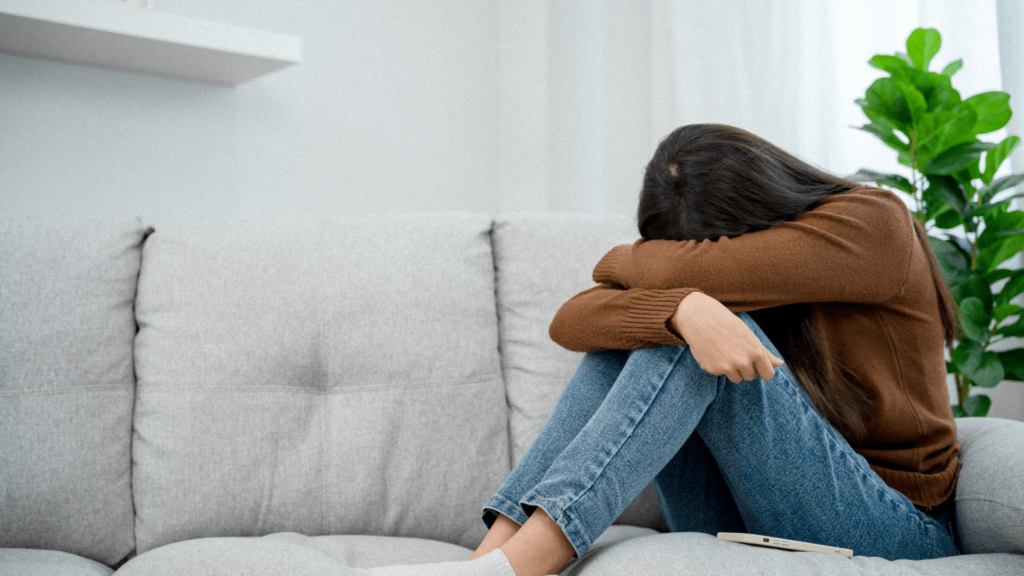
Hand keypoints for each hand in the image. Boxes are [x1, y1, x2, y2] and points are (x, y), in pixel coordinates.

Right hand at [669, 292, 784, 382]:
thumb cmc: (728, 325)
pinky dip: (718, 366)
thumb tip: (780, 364)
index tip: (756, 366)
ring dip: (732, 369)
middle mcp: (743, 361)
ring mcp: (727, 367)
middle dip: (745, 368)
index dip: (762, 371)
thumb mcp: (749, 336)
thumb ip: (765, 353)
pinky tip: (713, 352)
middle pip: (750, 377)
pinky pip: (721, 374)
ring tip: (724, 352)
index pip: (768, 375)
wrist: (700, 318)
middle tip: (735, 351)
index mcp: (756, 351)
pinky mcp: (713, 370)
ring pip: (736, 378)